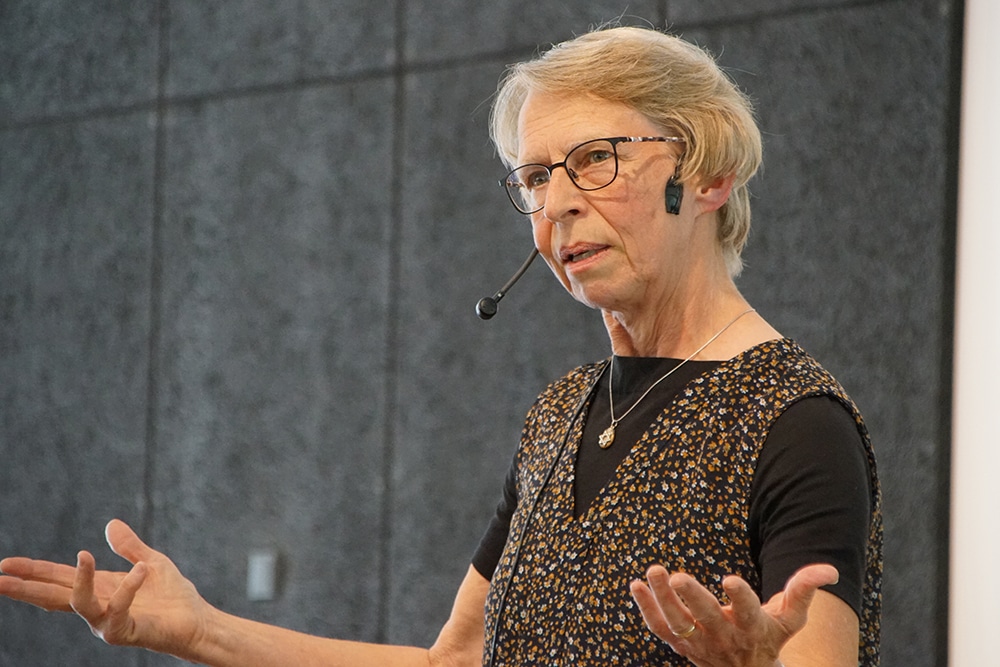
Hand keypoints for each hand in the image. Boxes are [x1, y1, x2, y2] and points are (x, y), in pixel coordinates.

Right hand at [0, 519, 208, 657]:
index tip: (5, 563)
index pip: (59, 578)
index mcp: (99, 588)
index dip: (33, 571)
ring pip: (80, 604)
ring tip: (83, 554)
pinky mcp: (125, 632)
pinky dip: (129, 588)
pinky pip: (119, 609)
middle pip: (54, 596)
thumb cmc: (173, 596)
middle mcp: (97, 606)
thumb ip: (130, 546)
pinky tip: (141, 569)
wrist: (196, 621)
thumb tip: (110, 524)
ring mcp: (108, 621)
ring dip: (79, 581)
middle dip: (26, 588)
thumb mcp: (150, 561)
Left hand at [629, 563, 838, 666]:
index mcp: (752, 627)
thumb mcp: (790, 618)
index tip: (730, 579)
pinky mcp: (680, 643)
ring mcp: (699, 641)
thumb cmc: (769, 637)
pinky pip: (659, 627)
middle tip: (677, 576)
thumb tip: (828, 570)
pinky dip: (646, 608)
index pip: (747, 611)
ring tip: (653, 571)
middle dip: (692, 597)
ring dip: (662, 598)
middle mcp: (724, 636)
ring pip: (677, 622)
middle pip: (706, 617)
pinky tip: (636, 586)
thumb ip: (804, 590)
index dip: (740, 596)